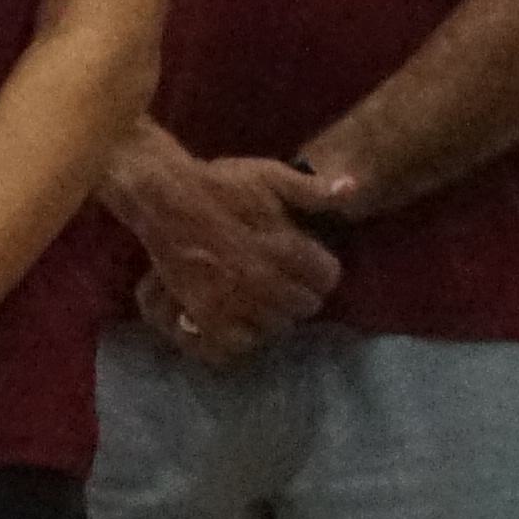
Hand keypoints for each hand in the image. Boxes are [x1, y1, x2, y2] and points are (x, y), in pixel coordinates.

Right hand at [109, 144, 341, 356]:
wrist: (164, 199)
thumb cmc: (221, 185)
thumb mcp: (270, 175)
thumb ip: (313, 190)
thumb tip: (354, 188)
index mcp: (284, 248)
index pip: (328, 277)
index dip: (322, 268)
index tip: (310, 261)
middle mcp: (263, 282)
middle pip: (306, 306)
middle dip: (301, 291)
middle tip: (286, 278)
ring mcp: (233, 302)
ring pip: (276, 326)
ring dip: (275, 313)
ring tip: (263, 297)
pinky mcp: (204, 315)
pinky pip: (239, 343)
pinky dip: (243, 333)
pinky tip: (240, 316)